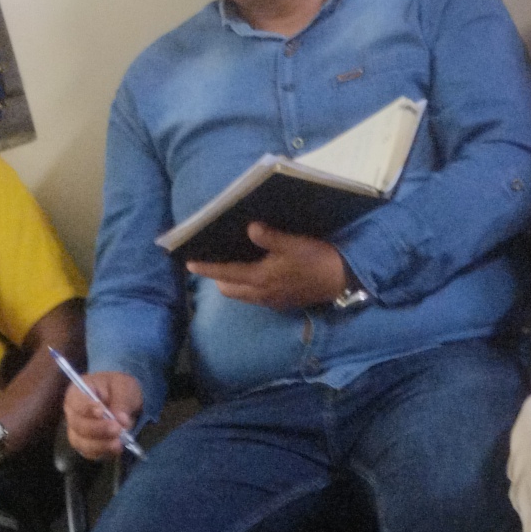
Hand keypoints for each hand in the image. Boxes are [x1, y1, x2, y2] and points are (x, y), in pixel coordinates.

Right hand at [63, 369, 145, 463]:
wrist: (124, 403)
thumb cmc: (119, 389)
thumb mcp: (125, 386)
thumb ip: (122, 401)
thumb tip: (121, 420)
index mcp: (77, 392)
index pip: (75, 400)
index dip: (86, 407)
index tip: (101, 412)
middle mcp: (72, 413)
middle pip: (77, 424)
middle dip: (97, 428)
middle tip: (117, 428)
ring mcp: (77, 431)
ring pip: (81, 442)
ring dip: (100, 444)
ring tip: (119, 442)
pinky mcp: (85, 445)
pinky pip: (89, 453)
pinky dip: (103, 452)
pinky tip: (116, 447)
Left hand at [188, 225, 359, 310]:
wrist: (341, 280)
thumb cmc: (316, 259)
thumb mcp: (294, 244)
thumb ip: (270, 238)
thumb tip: (250, 228)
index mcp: (260, 278)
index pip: (225, 274)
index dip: (207, 269)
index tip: (189, 264)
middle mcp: (262, 294)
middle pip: (230, 289)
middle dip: (218, 278)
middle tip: (214, 261)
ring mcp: (272, 301)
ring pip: (243, 295)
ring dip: (234, 284)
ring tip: (232, 267)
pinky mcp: (282, 303)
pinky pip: (257, 298)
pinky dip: (249, 288)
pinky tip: (256, 274)